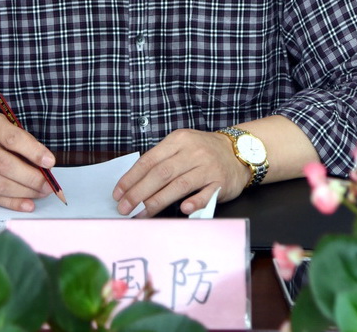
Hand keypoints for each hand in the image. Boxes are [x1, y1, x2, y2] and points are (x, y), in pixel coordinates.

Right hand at [0, 112, 58, 211]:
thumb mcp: (9, 127)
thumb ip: (26, 143)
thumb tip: (46, 166)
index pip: (13, 139)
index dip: (33, 152)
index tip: (50, 162)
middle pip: (5, 165)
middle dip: (31, 177)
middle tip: (48, 185)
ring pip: (0, 184)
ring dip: (25, 192)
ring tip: (42, 193)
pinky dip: (13, 203)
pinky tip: (28, 204)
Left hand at [111, 129, 248, 216]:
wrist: (239, 152)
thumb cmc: (203, 151)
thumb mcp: (182, 146)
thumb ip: (162, 160)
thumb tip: (133, 184)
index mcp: (178, 140)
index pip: (149, 160)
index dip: (131, 178)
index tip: (118, 193)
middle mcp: (192, 152)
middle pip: (161, 174)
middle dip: (139, 193)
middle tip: (124, 208)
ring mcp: (207, 167)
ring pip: (178, 185)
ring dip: (157, 202)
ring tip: (141, 215)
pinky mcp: (220, 182)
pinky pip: (205, 194)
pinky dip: (194, 202)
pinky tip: (182, 210)